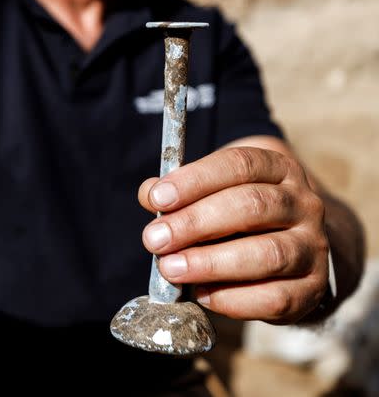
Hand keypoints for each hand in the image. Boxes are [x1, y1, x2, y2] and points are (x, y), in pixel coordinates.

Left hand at [138, 146, 329, 323]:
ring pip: (267, 254)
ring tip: (170, 269)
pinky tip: (202, 294)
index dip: (195, 180)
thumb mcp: (214, 192)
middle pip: (251, 206)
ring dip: (211, 263)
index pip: (239, 164)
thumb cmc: (241, 217)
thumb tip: (149, 194)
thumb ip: (180, 192)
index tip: (158, 199)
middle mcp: (304, 204)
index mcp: (279, 170)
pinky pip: (275, 297)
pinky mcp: (312, 288)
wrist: (295, 253)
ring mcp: (313, 247)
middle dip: (195, 223)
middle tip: (154, 239)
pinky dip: (233, 298)